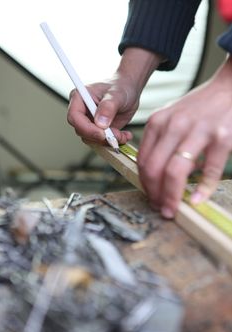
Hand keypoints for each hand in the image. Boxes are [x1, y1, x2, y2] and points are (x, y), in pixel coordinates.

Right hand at [67, 77, 137, 144]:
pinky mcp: (99, 129)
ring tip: (122, 135)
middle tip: (115, 136)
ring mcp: (90, 121)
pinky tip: (124, 135)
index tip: (102, 133)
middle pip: (82, 131)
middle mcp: (82, 111)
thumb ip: (108, 107)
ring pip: (92, 139)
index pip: (74, 117)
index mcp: (80, 98)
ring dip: (108, 140)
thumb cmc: (121, 86)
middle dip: (99, 137)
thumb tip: (100, 123)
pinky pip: (102, 141)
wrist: (130, 89)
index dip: (86, 128)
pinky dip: (114, 141)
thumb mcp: (117, 94)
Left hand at [138, 55, 231, 217]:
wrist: (227, 89)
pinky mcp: (221, 137)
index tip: (150, 197)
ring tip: (173, 209)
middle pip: (154, 169)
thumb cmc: (198, 108)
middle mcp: (174, 126)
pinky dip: (202, 189)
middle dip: (154, 194)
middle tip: (161, 208)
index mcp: (157, 123)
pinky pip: (209, 170)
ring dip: (171, 196)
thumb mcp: (171, 119)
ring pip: (175, 171)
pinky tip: (198, 200)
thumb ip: (160, 143)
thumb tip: (154, 176)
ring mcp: (198, 131)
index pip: (143, 161)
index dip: (145, 184)